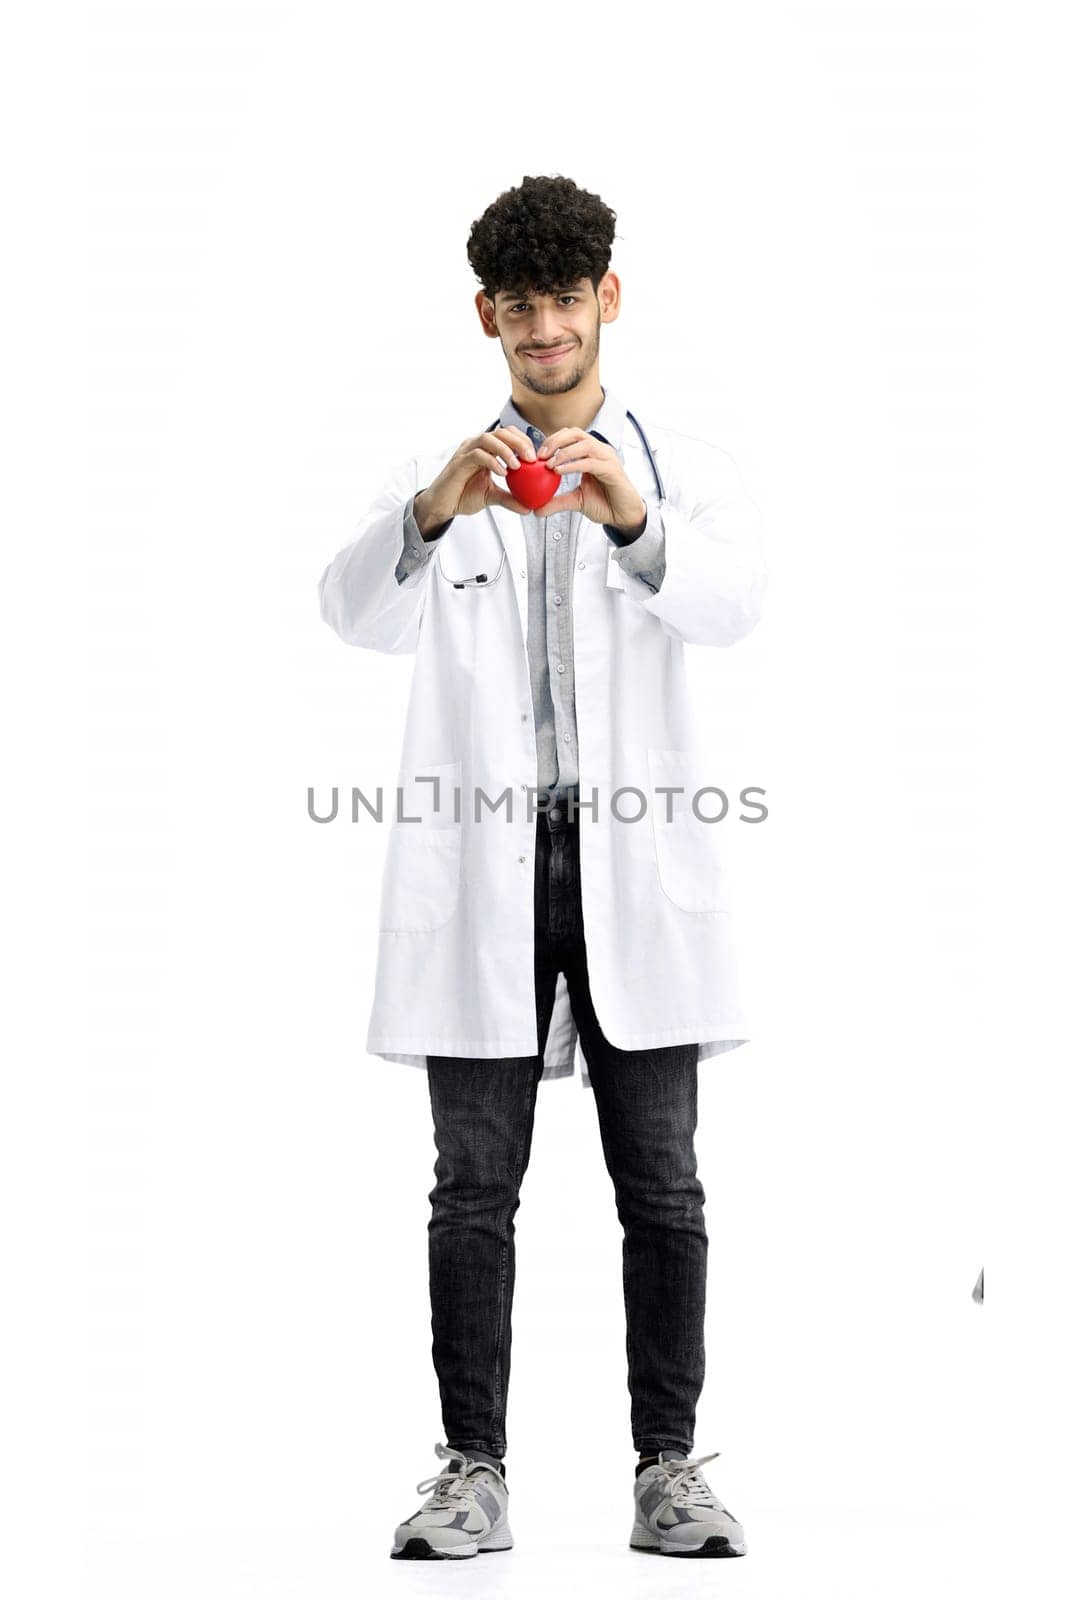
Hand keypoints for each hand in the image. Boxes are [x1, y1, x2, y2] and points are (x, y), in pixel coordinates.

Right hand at [419, 426, 534, 524]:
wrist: (442, 505)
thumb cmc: (463, 495)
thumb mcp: (492, 497)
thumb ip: (510, 498)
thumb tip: (528, 507)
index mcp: (486, 449)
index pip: (508, 435)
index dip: (524, 441)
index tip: (536, 457)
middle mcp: (476, 445)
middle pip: (502, 432)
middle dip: (519, 442)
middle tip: (532, 458)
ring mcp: (466, 451)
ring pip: (489, 438)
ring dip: (506, 450)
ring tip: (517, 465)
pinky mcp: (458, 461)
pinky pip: (477, 454)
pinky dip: (492, 462)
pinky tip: (503, 473)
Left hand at [531, 428, 647, 532]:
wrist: (624, 516)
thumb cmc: (606, 503)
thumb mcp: (575, 501)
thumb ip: (556, 501)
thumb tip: (537, 509)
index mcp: (591, 453)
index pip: (570, 436)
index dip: (553, 440)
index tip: (538, 454)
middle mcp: (600, 452)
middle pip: (576, 433)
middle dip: (555, 441)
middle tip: (541, 455)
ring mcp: (607, 459)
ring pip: (584, 444)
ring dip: (563, 452)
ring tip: (549, 464)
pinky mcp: (612, 470)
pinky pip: (590, 462)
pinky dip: (573, 465)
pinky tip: (560, 471)